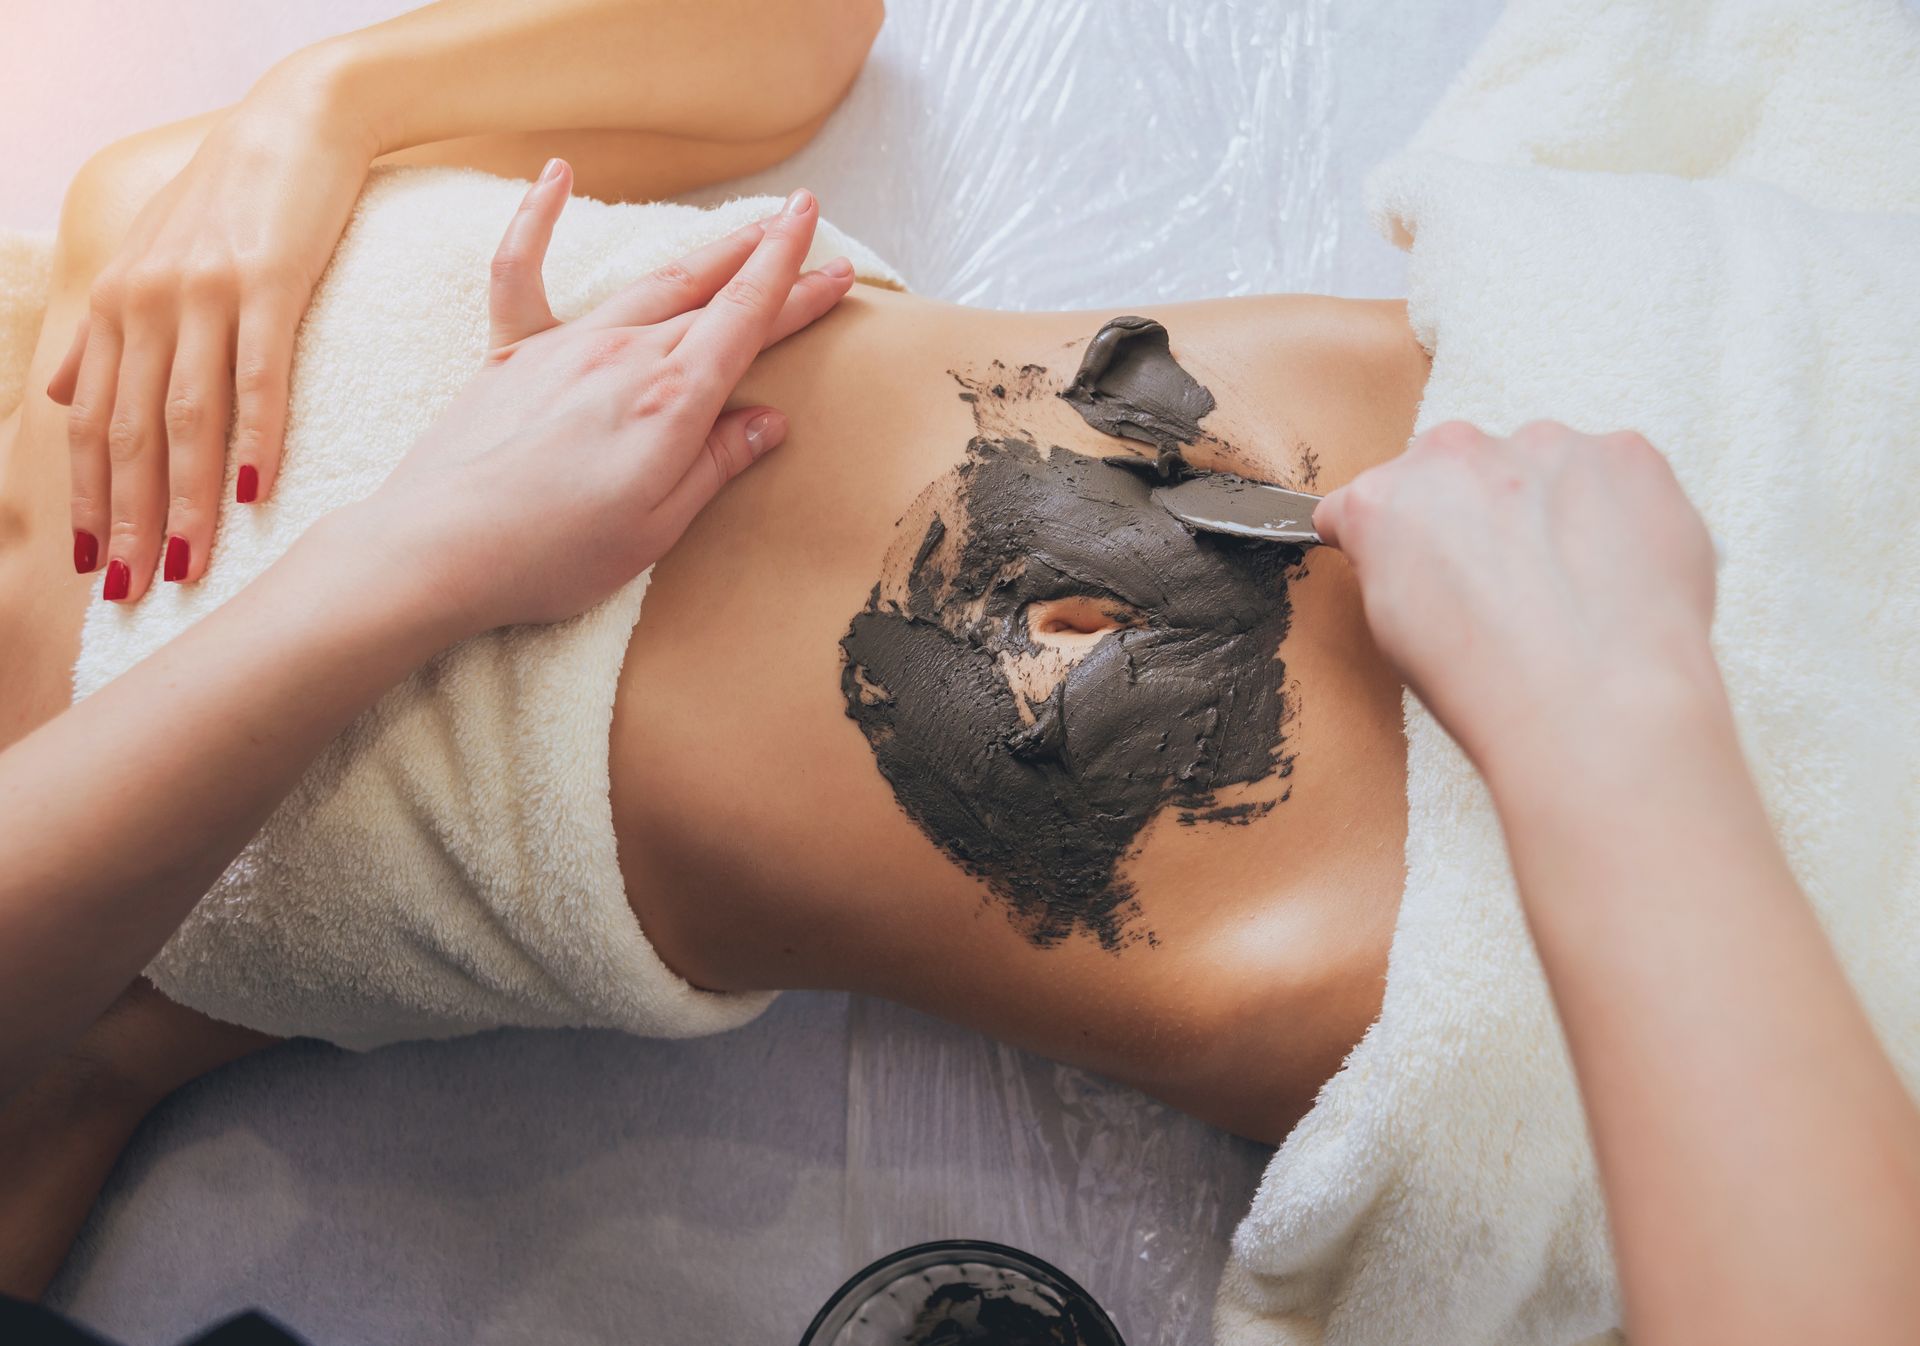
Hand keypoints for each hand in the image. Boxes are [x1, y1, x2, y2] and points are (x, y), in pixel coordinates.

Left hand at [48, 67, 376, 599]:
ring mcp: (205, 292)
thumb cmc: (232, 198)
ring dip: (185, 499)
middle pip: (132, 432)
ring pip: (187, 416)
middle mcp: (147, 302)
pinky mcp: (268, 282)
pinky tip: (254, 490)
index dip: (91, 498)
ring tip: (189, 563)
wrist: (296, 124)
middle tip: (135, 589)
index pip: (92, 422)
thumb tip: (57, 392)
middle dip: (130, 519)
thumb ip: (104, 330)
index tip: (97, 566)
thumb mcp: (151, 257)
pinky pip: (257, 374)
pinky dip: (255, 436)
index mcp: (116, 304)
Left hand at [347, 164, 853, 638]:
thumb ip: (714, 465)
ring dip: (706, 250)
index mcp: (672, 401)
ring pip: (652, 282)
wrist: (438, 548)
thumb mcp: (656, 528)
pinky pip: (524, 272)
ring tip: (748, 226)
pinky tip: (556, 175)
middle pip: (713, 294)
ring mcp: (567, 346)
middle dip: (769, 261)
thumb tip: (768, 422)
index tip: (833, 257)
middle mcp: (625, 355)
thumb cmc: (551, 553)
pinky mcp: (513, 354)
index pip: (749, 321)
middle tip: (810, 231)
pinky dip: (538, 219)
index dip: (796, 284)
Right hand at [1312, 420, 1719, 775]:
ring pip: (1540, 467)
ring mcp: (1546, 446)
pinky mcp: (1625, 456)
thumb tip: (1409, 551)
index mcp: (1384, 498)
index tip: (1418, 563)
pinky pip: (1614, 472)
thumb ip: (1390, 562)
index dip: (1395, 538)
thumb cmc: (1493, 686)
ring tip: (1572, 587)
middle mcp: (1457, 453)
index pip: (1375, 499)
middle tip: (1503, 584)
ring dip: (1547, 508)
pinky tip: (1617, 573)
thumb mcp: (1392, 633)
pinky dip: (1616, 511)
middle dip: (1474, 512)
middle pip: (1458, 469)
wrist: (1600, 708)